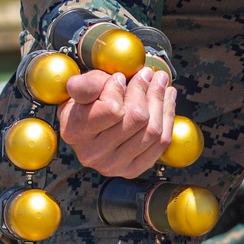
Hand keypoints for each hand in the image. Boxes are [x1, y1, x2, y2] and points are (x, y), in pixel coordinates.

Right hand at [58, 65, 176, 176]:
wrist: (91, 125)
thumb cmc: (89, 100)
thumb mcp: (84, 86)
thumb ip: (87, 84)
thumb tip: (104, 81)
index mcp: (75, 131)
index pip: (112, 110)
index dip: (121, 90)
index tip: (121, 76)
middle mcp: (92, 154)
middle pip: (137, 119)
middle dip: (147, 91)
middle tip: (150, 73)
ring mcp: (114, 166)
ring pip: (153, 131)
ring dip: (161, 101)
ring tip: (161, 82)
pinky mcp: (133, 169)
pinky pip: (161, 143)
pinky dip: (168, 117)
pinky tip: (168, 99)